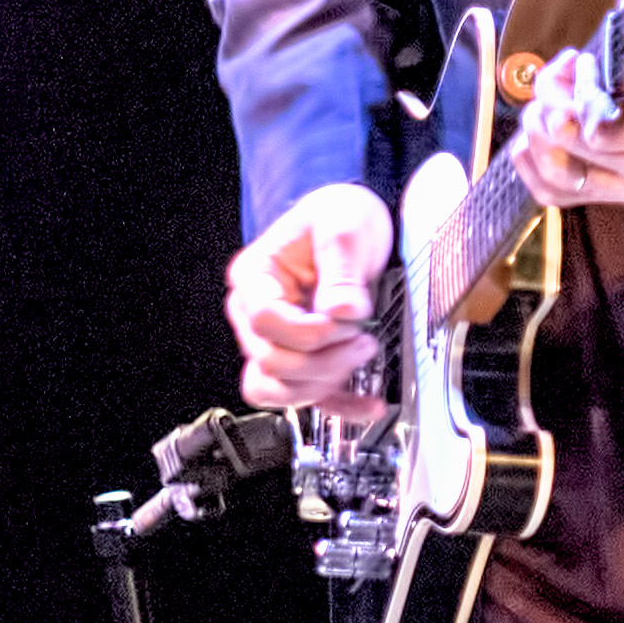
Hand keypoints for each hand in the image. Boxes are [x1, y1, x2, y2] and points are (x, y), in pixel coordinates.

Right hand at [225, 182, 395, 421]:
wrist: (353, 222)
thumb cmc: (338, 216)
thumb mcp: (344, 228)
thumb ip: (342, 272)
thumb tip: (342, 312)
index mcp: (254, 278)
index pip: (264, 322)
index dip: (306, 331)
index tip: (345, 321)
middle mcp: (255, 315)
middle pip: (270, 361)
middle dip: (322, 358)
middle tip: (362, 338)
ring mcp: (276, 341)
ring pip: (278, 388)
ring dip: (324, 383)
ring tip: (361, 357)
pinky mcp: (303, 359)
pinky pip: (307, 398)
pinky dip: (339, 406)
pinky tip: (368, 403)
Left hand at [514, 24, 623, 216]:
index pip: (602, 124)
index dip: (579, 94)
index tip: (584, 66)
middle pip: (569, 144)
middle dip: (550, 102)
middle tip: (557, 77)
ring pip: (558, 173)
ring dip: (535, 134)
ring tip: (542, 103)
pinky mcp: (620, 195)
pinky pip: (560, 195)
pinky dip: (532, 170)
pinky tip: (527, 143)